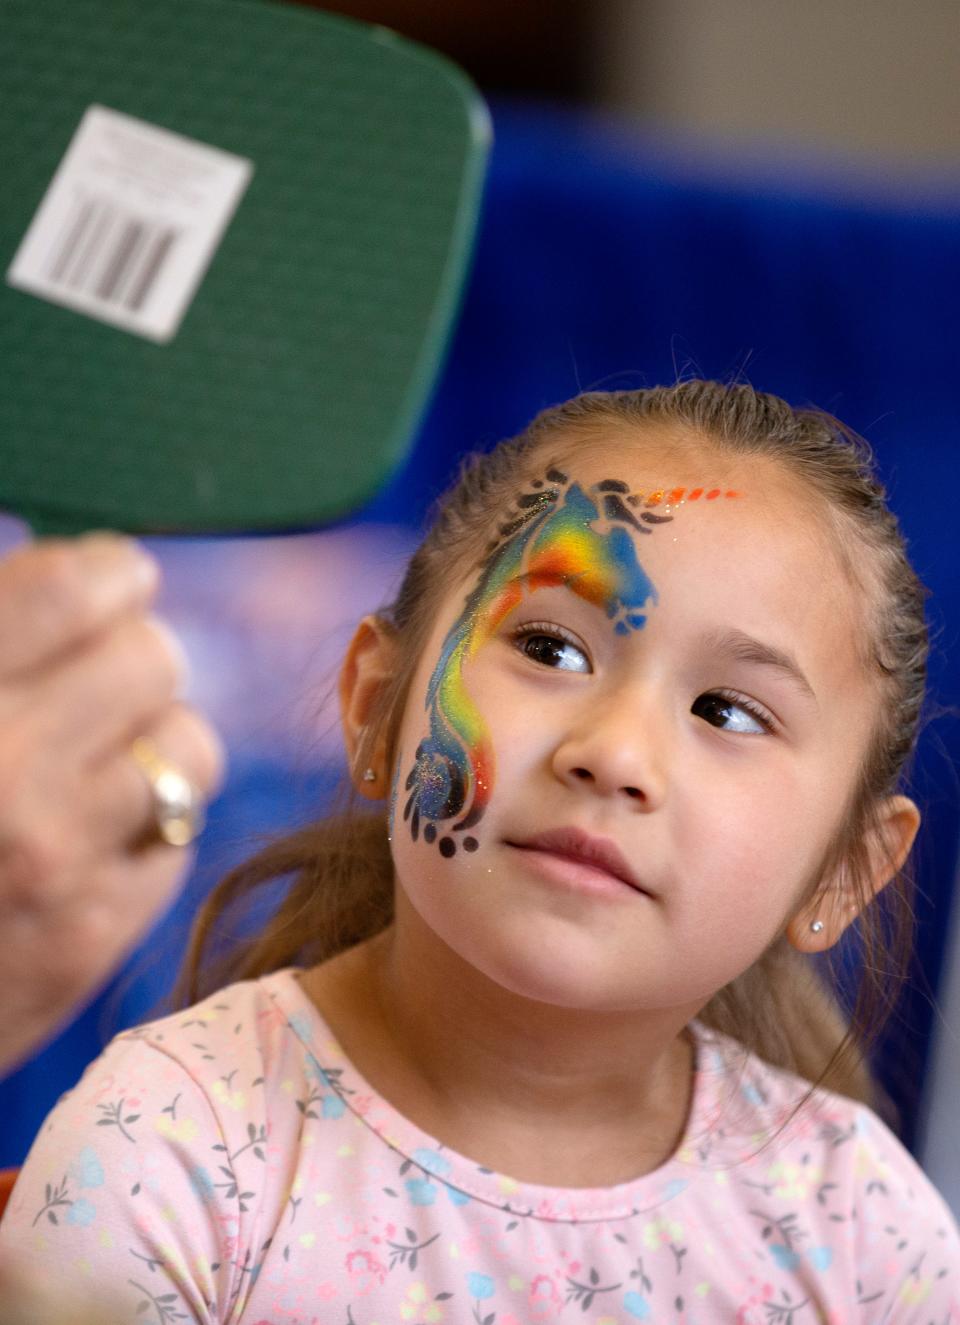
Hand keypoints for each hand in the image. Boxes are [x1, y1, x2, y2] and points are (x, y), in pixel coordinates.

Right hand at [0, 533, 224, 1074]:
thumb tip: (77, 574)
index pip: (72, 589)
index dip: (109, 573)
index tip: (115, 580)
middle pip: (155, 658)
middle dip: (134, 659)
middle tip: (105, 682)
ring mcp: (52, 860)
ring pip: (190, 746)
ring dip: (155, 744)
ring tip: (106, 760)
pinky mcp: (89, 938)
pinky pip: (180, 836)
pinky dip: (146, 829)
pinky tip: (92, 839)